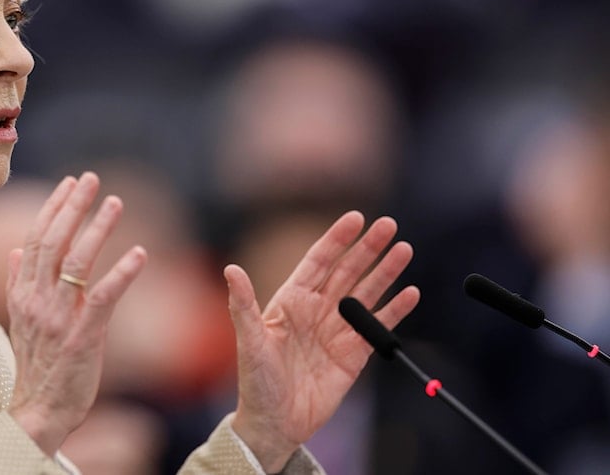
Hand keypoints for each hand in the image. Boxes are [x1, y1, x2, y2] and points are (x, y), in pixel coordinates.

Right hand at [5, 172, 146, 455]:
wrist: (38, 411)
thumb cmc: (36, 364)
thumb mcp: (19, 320)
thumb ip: (16, 283)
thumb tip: (14, 250)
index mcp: (22, 293)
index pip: (35, 238)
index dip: (54, 207)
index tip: (70, 182)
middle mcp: (37, 300)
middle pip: (53, 242)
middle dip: (73, 206)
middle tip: (91, 178)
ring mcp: (58, 317)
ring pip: (76, 262)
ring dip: (97, 228)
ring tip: (115, 202)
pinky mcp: (82, 336)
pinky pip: (104, 298)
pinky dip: (122, 273)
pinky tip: (140, 253)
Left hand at [226, 211, 419, 471]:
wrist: (275, 423)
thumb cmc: (256, 382)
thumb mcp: (249, 342)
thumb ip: (244, 306)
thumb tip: (231, 270)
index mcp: (291, 300)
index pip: (318, 261)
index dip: (337, 239)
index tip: (356, 218)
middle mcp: (317, 309)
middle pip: (348, 271)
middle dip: (368, 248)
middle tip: (390, 225)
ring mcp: (337, 330)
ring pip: (367, 293)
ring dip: (386, 272)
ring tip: (404, 250)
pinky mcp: (354, 354)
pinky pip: (378, 327)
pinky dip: (395, 310)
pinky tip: (410, 293)